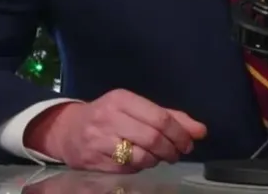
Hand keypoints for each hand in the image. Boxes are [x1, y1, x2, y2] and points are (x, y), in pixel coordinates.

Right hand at [26, 89, 206, 171]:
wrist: (67, 130)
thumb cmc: (108, 116)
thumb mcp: (135, 108)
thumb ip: (169, 117)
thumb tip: (200, 131)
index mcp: (121, 99)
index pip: (160, 117)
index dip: (180, 133)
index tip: (189, 142)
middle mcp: (109, 118)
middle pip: (153, 138)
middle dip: (172, 149)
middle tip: (178, 153)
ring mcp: (99, 141)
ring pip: (142, 156)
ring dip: (158, 160)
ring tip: (160, 157)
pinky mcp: (94, 162)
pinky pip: (128, 168)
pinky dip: (141, 167)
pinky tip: (142, 161)